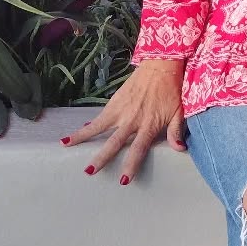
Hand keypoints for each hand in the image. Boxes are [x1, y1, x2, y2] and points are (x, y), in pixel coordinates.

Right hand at [59, 58, 186, 184]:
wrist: (161, 65)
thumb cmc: (172, 90)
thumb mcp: (179, 112)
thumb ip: (176, 132)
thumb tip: (180, 149)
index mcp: (149, 125)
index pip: (139, 149)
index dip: (131, 165)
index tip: (124, 180)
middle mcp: (132, 119)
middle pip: (114, 142)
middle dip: (102, 158)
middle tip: (90, 171)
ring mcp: (121, 110)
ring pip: (98, 127)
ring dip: (82, 137)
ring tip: (66, 145)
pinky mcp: (114, 102)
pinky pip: (99, 117)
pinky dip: (87, 125)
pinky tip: (75, 134)